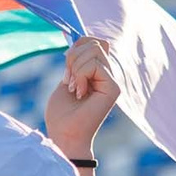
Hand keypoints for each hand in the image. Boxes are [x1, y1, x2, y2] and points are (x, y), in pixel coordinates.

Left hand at [44, 36, 120, 158]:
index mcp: (97, 72)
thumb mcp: (66, 79)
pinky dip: (80, 76)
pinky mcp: (114, 88)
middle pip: (94, 43)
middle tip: (69, 81)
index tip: (66, 69)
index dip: (77, 46)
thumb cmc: (61, 115)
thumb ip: (75, 61)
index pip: (93, 41)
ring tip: (74, 89)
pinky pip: (94, 65)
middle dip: (73, 57)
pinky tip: (80, 94)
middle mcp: (108, 75)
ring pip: (94, 50)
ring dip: (76, 68)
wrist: (64, 136)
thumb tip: (80, 39)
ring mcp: (113, 81)